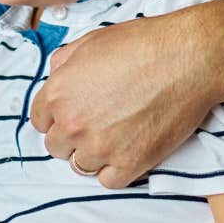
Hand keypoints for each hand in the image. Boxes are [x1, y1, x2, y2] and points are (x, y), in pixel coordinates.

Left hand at [30, 8, 223, 188]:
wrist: (184, 59)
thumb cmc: (139, 44)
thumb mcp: (89, 42)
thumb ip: (64, 62)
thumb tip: (57, 76)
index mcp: (58, 92)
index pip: (39, 120)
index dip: (54, 115)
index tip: (69, 112)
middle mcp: (72, 123)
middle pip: (56, 146)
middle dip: (70, 135)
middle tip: (92, 122)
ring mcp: (100, 147)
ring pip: (80, 166)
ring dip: (91, 153)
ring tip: (111, 134)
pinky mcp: (130, 164)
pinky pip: (108, 181)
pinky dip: (114, 169)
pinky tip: (124, 149)